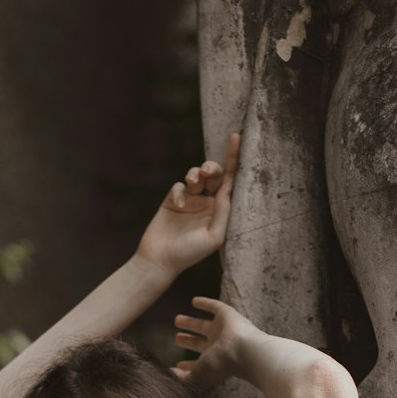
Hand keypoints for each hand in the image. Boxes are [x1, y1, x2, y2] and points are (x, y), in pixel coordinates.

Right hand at [135, 131, 239, 278]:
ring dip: (196, 174)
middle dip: (211, 167)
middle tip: (206, 172)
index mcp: (219, 210)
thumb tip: (228, 189)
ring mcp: (189, 201)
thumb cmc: (189, 254)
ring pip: (195, 174)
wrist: (160, 260)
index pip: (230, 181)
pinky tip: (178, 205)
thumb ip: (223, 212)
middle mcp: (206, 203)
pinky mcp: (172, 200)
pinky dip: (179, 192)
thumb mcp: (214, 236)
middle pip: (214, 173)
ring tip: (193, 183)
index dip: (234, 158)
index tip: (236, 136)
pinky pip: (178, 186)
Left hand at [171, 295, 263, 390]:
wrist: (242, 351)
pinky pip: (215, 306)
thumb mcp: (196, 377)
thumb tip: (167, 374)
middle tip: (176, 338)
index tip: (177, 365)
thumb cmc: (219, 366)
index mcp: (211, 362)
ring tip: (177, 320)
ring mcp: (222, 330)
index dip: (188, 365)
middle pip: (199, 343)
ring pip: (203, 325)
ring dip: (190, 323)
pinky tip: (194, 300)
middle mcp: (217, 347)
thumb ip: (180, 377)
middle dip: (188, 341)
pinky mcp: (227, 315)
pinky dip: (205, 303)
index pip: (198, 364)